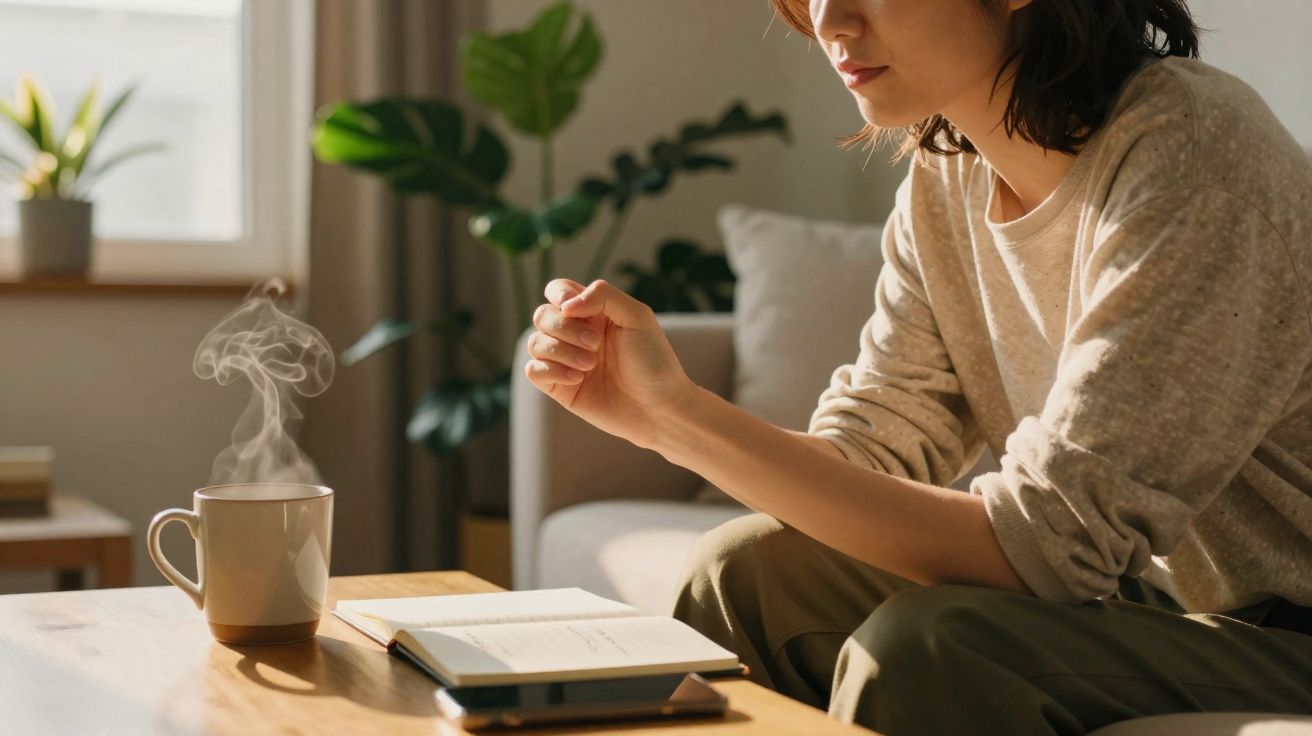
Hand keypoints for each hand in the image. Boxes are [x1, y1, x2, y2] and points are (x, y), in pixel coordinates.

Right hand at [523, 278, 696, 449]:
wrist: (659, 407)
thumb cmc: (654, 361)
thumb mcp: (637, 317)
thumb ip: (603, 296)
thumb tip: (566, 305)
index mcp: (594, 313)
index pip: (559, 291)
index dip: (558, 294)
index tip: (574, 309)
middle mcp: (576, 334)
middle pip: (542, 315)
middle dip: (564, 328)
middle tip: (595, 344)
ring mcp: (566, 361)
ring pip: (535, 343)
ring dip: (561, 351)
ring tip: (590, 365)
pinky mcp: (560, 387)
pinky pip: (533, 370)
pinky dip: (551, 371)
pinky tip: (577, 379)